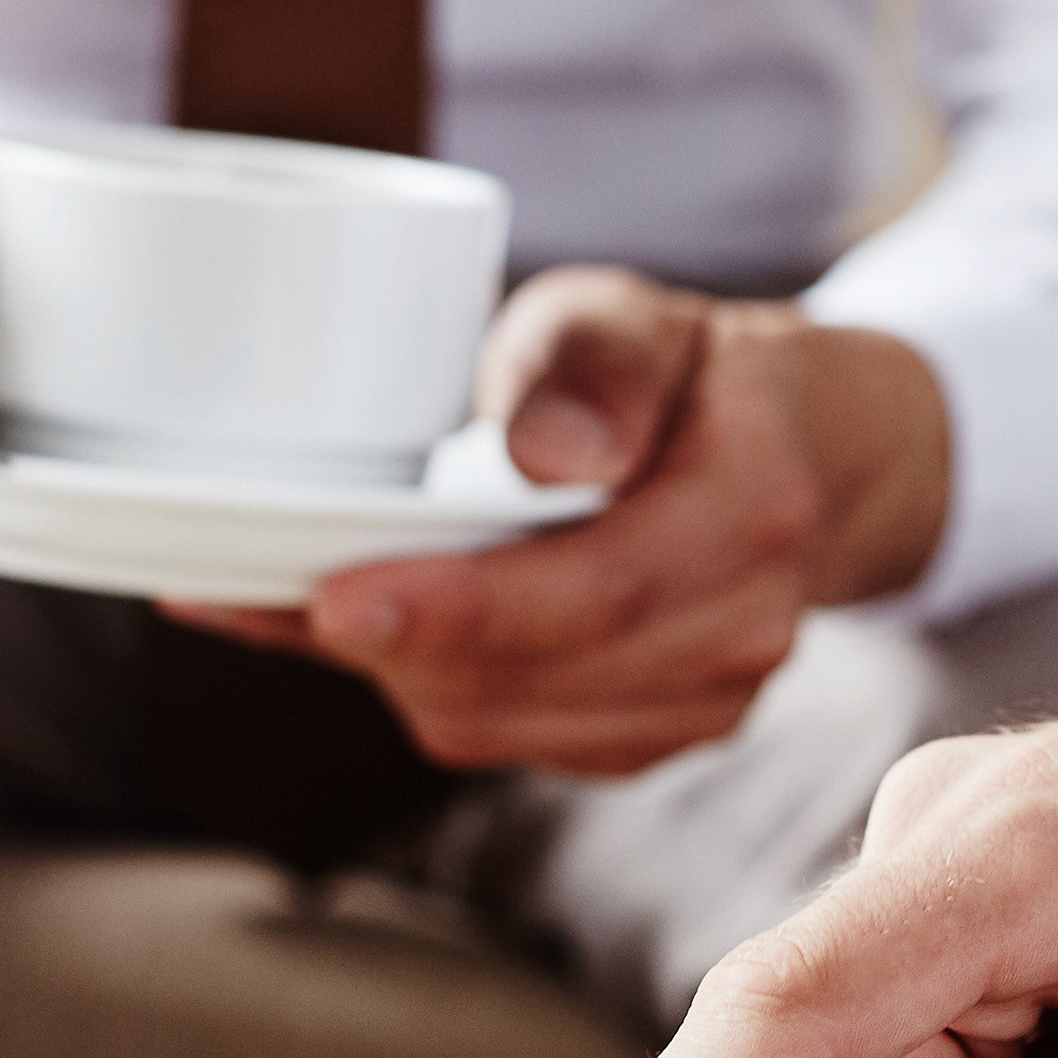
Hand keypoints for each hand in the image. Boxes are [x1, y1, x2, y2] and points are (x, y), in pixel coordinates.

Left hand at [158, 269, 950, 774]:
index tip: (333, 600)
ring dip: (392, 669)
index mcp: (751, 514)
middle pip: (529, 679)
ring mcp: (704, 705)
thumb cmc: (689, 375)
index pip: (597, 592)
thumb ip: (589, 368)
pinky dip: (421, 688)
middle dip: (389, 646)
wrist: (793, 457)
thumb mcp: (636, 318)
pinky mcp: (649, 739)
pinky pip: (507, 740)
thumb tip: (544, 456)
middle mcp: (741, 633)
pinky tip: (368, 630)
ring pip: (500, 725)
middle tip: (264, 590)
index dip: (457, 610)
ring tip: (300, 595)